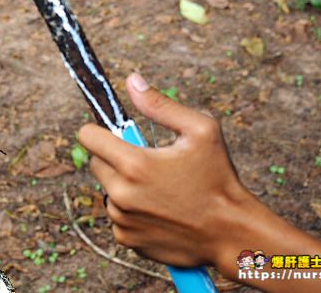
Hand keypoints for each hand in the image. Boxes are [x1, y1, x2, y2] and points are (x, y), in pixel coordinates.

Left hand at [78, 73, 254, 267]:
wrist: (233, 234)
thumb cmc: (219, 179)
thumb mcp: (201, 131)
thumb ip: (161, 104)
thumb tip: (132, 81)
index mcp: (133, 164)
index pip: (87, 136)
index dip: (101, 130)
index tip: (118, 135)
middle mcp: (121, 194)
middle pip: (96, 163)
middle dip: (115, 158)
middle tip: (149, 162)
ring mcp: (122, 220)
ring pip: (107, 190)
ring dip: (124, 186)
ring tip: (159, 188)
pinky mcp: (127, 240)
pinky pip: (118, 216)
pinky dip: (132, 211)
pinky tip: (160, 211)